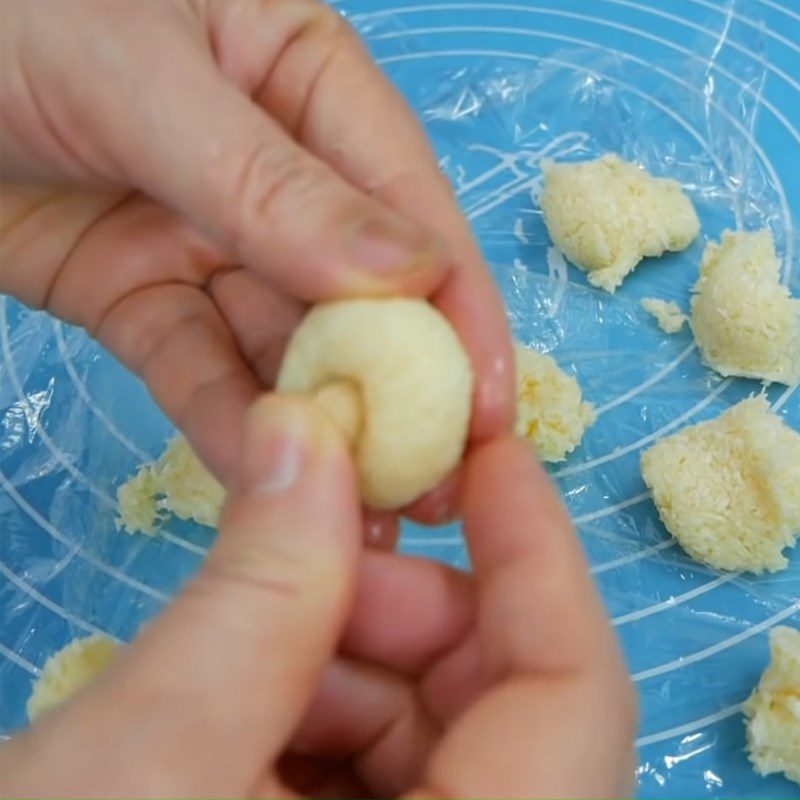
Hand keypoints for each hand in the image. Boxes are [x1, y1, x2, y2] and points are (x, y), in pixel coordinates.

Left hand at [0, 0, 513, 514]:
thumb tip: (409, 275)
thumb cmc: (9, 13)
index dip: (458, 310)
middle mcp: (279, 169)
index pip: (408, 206)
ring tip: (364, 518)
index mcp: (307, 80)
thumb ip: (273, 183)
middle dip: (398, 391)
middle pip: (358, 294)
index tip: (487, 409)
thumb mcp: (143, 78)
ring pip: (283, 346)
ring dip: (321, 428)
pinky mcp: (145, 295)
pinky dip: (228, 425)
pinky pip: (198, 368)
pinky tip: (265, 484)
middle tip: (432, 491)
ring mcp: (212, 238)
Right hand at [1, 397, 635, 798]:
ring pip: (444, 730)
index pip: (578, 692)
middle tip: (304, 557)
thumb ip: (256, 589)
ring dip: (352, 658)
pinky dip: (327, 711)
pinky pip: (392, 772)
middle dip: (408, 608)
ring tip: (246, 647)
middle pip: (509, 701)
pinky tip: (244, 708)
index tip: (489, 452)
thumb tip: (306, 424)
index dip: (541, 551)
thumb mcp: (151, 758)